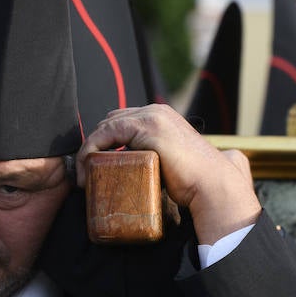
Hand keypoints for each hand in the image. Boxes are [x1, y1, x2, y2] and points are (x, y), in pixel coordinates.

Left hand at [78, 104, 261, 245]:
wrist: (211, 185)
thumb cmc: (194, 182)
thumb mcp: (169, 163)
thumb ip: (154, 158)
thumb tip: (137, 171)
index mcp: (162, 116)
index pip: (122, 121)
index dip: (104, 142)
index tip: (94, 167)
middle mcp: (156, 111)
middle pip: (110, 121)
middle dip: (95, 145)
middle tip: (86, 173)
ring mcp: (152, 117)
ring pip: (105, 127)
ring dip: (89, 150)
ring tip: (84, 176)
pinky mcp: (146, 128)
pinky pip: (107, 133)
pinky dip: (91, 150)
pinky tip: (87, 168)